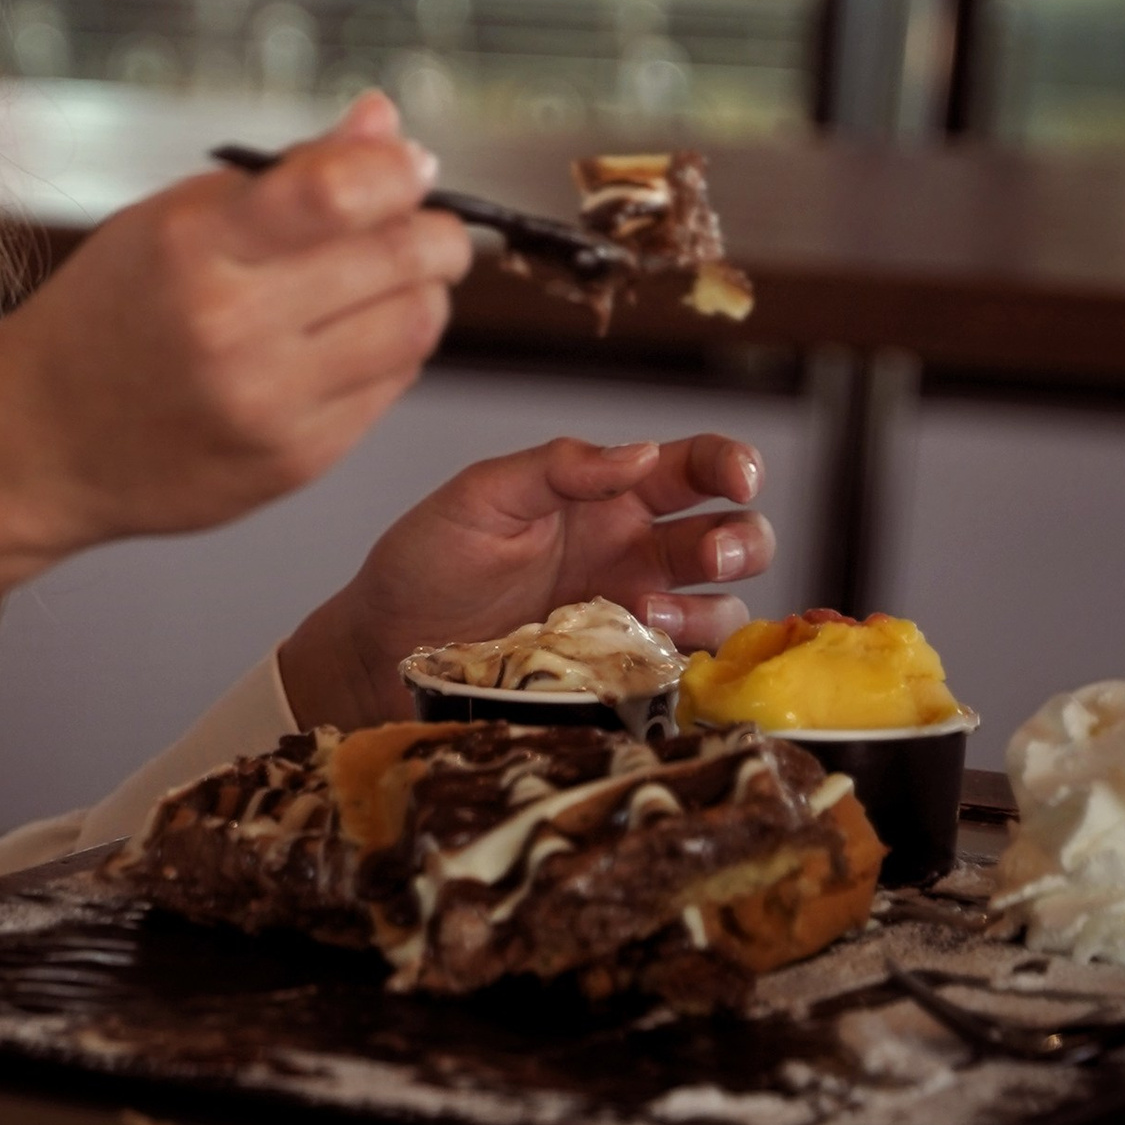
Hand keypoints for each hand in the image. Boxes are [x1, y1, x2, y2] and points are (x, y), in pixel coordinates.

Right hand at [0, 91, 474, 548]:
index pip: (338, 192)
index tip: (409, 165)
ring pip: (413, 328)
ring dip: (425, 291)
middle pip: (398, 261)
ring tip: (392, 277)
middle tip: (428, 221)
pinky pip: (390, 389)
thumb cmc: (110, 312)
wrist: (43, 439)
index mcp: (193, 247)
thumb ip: (289, 174)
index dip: (397, 170)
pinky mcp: (294, 461)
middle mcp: (231, 328)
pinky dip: (393, 351)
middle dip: (437, 230)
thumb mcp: (172, 218)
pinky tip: (356, 336)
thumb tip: (385, 121)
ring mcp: (267, 404)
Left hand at [277, 430, 774, 730]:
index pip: (692, 465)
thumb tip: (638, 451)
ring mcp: (628, 616)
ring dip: (713, 606)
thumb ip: (557, 466)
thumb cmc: (426, 562)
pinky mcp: (617, 674)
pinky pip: (684, 669)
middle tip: (707, 554)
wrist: (382, 651)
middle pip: (732, 536)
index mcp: (606, 494)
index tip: (740, 479)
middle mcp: (631, 551)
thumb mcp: (482, 496)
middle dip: (743, 540)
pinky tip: (644, 654)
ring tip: (649, 615)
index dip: (731, 464)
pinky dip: (690, 662)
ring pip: (723, 606)